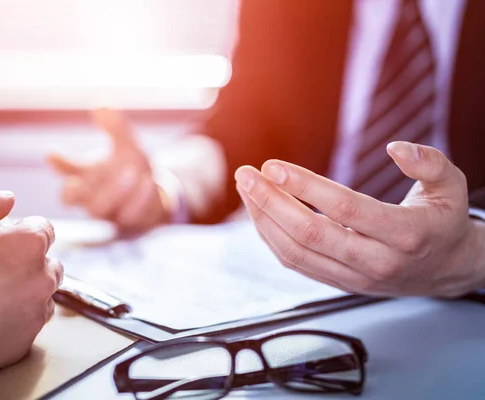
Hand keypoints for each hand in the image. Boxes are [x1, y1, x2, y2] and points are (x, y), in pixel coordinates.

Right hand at [47, 109, 168, 232]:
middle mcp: (89, 194)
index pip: (63, 169)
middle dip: (78, 186)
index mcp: (84, 174)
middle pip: (69, 197)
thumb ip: (116, 127)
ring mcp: (106, 210)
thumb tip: (102, 106)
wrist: (154, 194)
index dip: (57, 162)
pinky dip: (138, 199)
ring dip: (115, 190)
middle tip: (100, 166)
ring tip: (132, 172)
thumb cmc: (130, 167)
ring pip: (98, 208)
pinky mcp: (126, 221)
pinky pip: (128, 215)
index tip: (52, 153)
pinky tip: (149, 182)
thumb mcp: (127, 145)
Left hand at [235, 141, 484, 296]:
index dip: (306, 187)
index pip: (345, 209)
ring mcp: (354, 277)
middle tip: (247, 175)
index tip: (274, 167)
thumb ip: (430, 162)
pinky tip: (260, 213)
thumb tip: (396, 147)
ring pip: (296, 252)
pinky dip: (272, 238)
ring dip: (264, 219)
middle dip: (271, 202)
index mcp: (405, 233)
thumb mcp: (452, 186)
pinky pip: (296, 263)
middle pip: (311, 233)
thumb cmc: (443, 223)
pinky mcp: (339, 282)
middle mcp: (377, 261)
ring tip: (247, 189)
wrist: (445, 270)